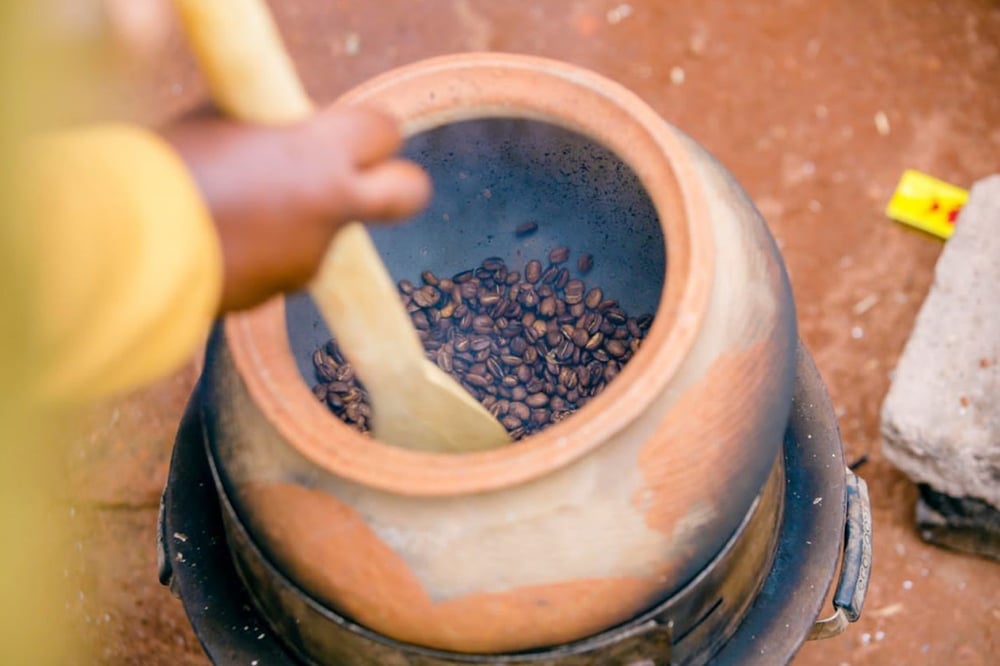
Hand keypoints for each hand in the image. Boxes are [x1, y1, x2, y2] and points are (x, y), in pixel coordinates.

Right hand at [164, 105, 431, 311]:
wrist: (129, 247)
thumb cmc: (168, 167)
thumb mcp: (225, 122)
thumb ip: (273, 129)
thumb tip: (290, 136)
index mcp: (321, 152)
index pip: (383, 131)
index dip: (370, 132)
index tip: (353, 133)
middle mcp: (331, 206)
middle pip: (407, 194)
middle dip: (398, 186)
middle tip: (368, 182)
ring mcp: (311, 254)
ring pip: (324, 232)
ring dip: (294, 223)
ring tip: (228, 211)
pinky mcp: (280, 291)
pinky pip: (281, 264)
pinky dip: (260, 254)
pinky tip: (214, 243)